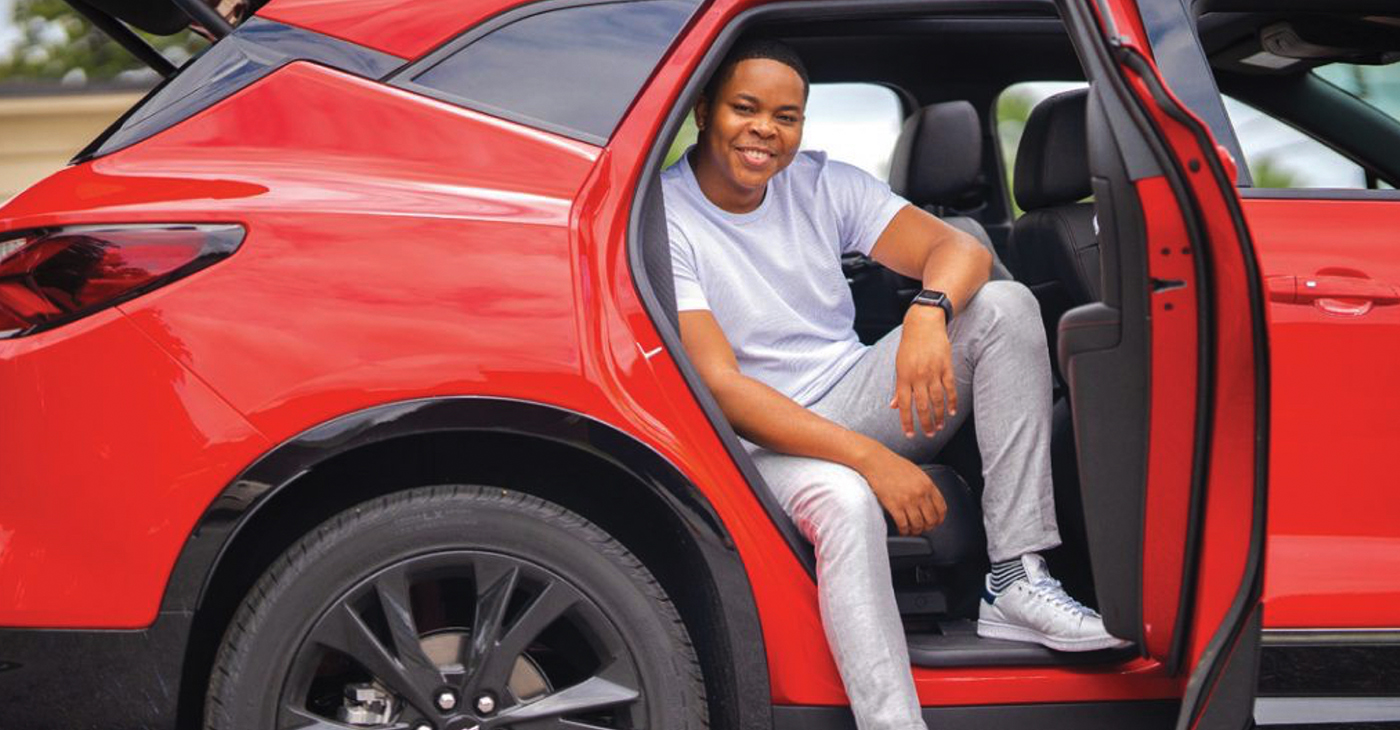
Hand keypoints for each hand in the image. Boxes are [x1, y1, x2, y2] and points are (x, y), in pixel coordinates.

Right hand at [857, 447, 947, 535]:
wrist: (876, 461)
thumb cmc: (894, 465)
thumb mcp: (917, 473)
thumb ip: (925, 486)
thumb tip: (929, 501)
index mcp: (928, 485)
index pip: (941, 508)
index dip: (939, 519)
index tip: (936, 522)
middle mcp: (920, 494)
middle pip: (931, 519)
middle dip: (928, 527)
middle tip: (923, 528)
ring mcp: (907, 501)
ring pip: (918, 525)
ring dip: (915, 530)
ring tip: (912, 530)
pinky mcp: (894, 506)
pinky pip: (903, 524)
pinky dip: (904, 530)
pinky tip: (902, 529)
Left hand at [888, 307, 957, 436]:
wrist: (923, 324)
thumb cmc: (909, 346)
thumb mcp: (899, 365)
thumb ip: (899, 387)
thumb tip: (894, 406)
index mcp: (903, 377)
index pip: (904, 405)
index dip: (906, 422)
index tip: (909, 435)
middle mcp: (918, 376)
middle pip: (922, 406)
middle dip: (925, 423)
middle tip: (928, 435)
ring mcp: (933, 372)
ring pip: (937, 400)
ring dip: (938, 416)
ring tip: (939, 427)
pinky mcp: (946, 367)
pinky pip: (950, 388)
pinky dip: (951, 402)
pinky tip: (951, 413)